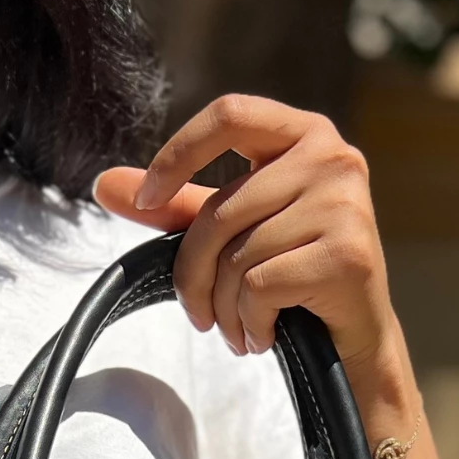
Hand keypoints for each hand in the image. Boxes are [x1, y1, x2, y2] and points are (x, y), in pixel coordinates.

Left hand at [95, 95, 410, 408]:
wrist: (353, 343)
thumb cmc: (293, 278)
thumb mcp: (235, 232)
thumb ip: (177, 206)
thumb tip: (105, 183)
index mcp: (303, 134)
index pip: (228, 115)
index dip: (178, 153)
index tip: (145, 199)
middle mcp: (331, 157)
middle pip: (220, 210)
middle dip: (194, 276)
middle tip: (198, 315)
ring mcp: (344, 203)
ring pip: (238, 256)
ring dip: (224, 310)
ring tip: (237, 330)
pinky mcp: (347, 253)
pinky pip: (261, 286)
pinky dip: (250, 323)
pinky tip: (263, 335)